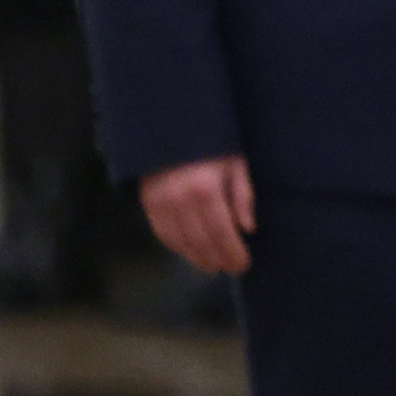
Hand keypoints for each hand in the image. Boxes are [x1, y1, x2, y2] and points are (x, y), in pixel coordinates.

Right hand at [140, 154, 255, 275]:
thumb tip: (248, 229)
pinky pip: (162, 233)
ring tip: (213, 265)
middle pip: (201, 242)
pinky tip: (190, 252)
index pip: (222, 233)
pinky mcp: (147, 203)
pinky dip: (178, 247)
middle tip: (232, 268)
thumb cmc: (212, 143)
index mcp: (206, 190)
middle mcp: (180, 201)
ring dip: (197, 258)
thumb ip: (242, 195)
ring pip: (180, 242)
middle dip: (218, 259)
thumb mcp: (236, 162)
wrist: (171, 127)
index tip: (243, 265)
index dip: (233, 253)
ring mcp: (160, 204)